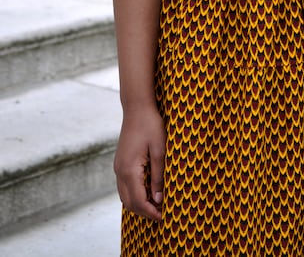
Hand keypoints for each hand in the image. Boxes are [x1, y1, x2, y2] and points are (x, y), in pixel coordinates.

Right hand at [114, 103, 165, 220]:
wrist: (136, 107)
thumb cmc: (150, 125)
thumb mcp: (159, 149)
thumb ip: (158, 175)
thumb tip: (158, 198)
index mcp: (129, 170)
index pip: (138, 201)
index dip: (150, 212)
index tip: (163, 217)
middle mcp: (120, 171)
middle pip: (129, 203)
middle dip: (144, 212)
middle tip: (161, 213)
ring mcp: (118, 167)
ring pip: (125, 196)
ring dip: (139, 204)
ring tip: (156, 205)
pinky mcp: (120, 163)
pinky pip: (125, 186)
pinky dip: (135, 194)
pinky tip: (148, 191)